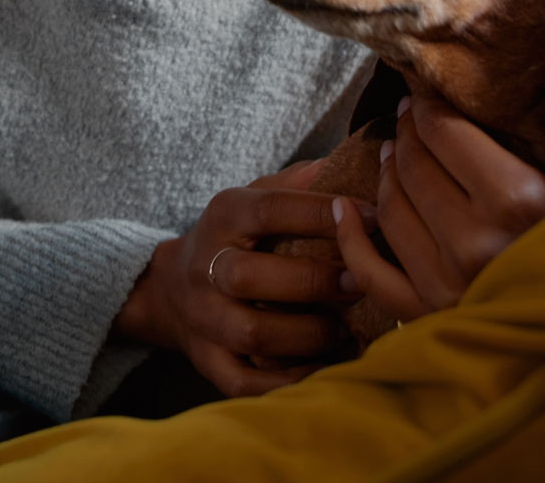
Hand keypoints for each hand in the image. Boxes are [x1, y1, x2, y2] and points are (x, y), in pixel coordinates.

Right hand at [115, 158, 357, 396]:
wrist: (172, 288)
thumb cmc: (237, 238)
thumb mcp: (255, 197)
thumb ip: (297, 183)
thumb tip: (347, 164)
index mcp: (223, 215)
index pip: (270, 209)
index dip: (323, 214)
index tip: (373, 217)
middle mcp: (205, 265)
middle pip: (250, 276)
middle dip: (313, 281)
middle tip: (360, 283)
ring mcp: (203, 317)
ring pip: (251, 333)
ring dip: (308, 334)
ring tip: (343, 329)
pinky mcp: (206, 360)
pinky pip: (245, 382)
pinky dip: (286, 382)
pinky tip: (320, 368)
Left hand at [332, 26, 544, 323]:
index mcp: (518, 199)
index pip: (443, 132)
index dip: (427, 106)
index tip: (425, 95)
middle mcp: (473, 241)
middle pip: (412, 165)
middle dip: (407, 133)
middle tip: (409, 118)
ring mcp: (447, 284)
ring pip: (390, 209)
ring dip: (386, 175)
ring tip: (394, 155)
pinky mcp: (431, 319)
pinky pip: (372, 274)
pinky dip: (352, 240)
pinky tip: (344, 211)